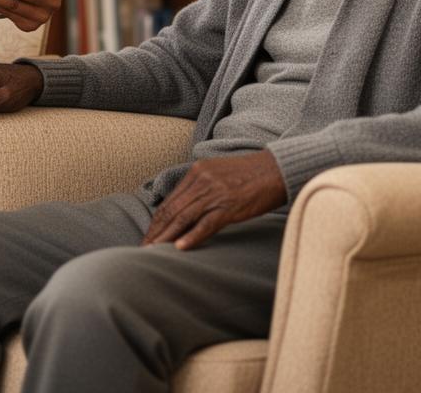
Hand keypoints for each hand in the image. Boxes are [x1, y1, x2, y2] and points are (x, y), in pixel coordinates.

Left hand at [142, 151, 286, 250]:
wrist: (276, 170)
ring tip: (154, 251)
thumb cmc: (249, 175)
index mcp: (196, 171)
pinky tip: (180, 248)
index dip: (157, 220)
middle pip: (172, 209)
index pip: (170, 200)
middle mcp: (202, 179)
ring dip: (167, 236)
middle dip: (156, 231)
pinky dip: (192, 236)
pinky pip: (207, 223)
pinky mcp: (230, 206)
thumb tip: (184, 209)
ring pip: (184, 217)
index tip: (148, 235)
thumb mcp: (218, 174)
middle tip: (144, 248)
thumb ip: (200, 188)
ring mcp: (215, 193)